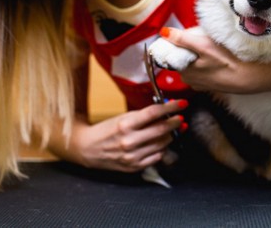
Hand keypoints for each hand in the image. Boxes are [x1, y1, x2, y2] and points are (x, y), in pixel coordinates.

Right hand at [66, 99, 187, 172]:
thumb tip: (166, 111)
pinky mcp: (134, 166)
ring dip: (170, 136)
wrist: (88, 149)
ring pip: (162, 144)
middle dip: (175, 122)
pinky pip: (157, 157)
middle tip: (180, 118)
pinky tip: (161, 143)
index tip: (182, 103)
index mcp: (125, 124)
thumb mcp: (123, 117)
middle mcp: (129, 141)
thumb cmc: (106, 130)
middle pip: (161, 129)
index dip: (171, 107)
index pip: (154, 113)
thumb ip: (143, 115)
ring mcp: (132, 156)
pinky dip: (162, 148)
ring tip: (171, 130)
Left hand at [161, 27, 265, 92]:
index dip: (180, 43)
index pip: (173, 54)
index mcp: (184, 72)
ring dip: (199, 56)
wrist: (250, 77)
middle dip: (190, 49)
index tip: (191, 35)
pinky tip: (218, 59)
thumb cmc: (228, 62)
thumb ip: (183, 40)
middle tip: (204, 40)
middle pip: (183, 58)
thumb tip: (163, 32)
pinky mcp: (211, 84)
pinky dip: (208, 63)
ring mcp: (201, 84)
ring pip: (194, 64)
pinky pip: (204, 70)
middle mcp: (190, 80)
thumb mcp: (204, 46)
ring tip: (213, 48)